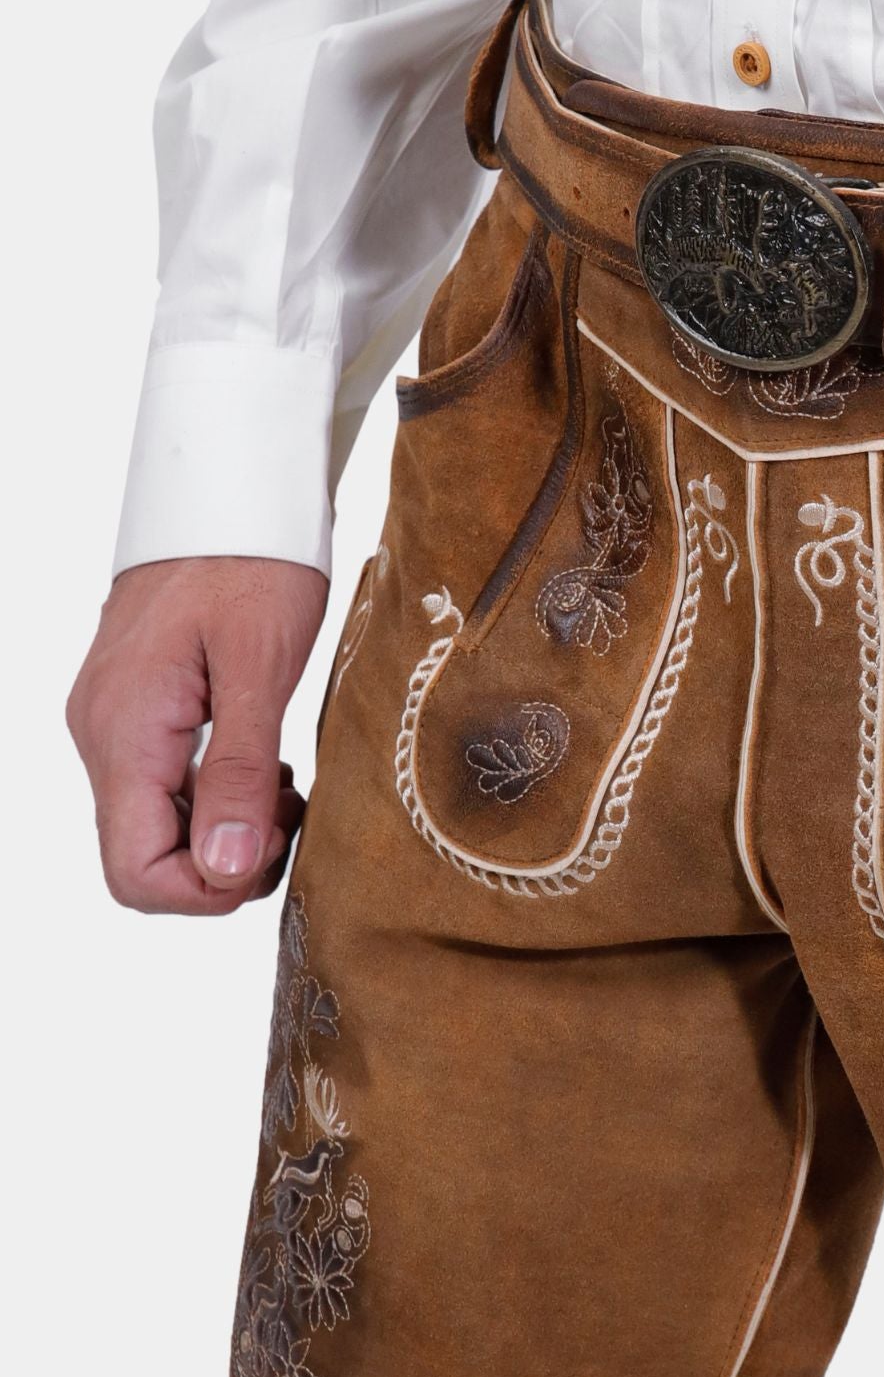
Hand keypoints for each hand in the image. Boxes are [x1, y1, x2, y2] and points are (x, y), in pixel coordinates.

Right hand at [68, 557, 328, 912]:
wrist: (231, 487)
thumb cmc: (253, 560)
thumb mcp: (261, 666)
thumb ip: (238, 771)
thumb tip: (223, 868)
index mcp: (125, 732)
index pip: (134, 872)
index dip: (206, 890)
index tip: (271, 848)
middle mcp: (103, 736)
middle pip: (142, 858)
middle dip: (221, 862)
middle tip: (288, 815)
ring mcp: (113, 722)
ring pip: (155, 825)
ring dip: (224, 828)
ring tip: (284, 786)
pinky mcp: (136, 709)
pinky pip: (162, 784)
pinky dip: (214, 794)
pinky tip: (265, 764)